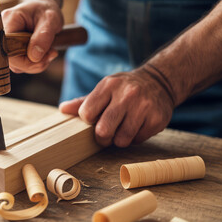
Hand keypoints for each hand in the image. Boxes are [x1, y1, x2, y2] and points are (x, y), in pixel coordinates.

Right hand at [1, 0, 62, 73]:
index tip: (43, 57)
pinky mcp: (11, 49)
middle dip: (32, 63)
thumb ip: (44, 36)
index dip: (23, 60)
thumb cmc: (46, 11)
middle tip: (51, 54)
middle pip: (10, 59)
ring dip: (34, 64)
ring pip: (15, 64)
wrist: (43, 9)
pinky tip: (42, 55)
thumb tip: (34, 57)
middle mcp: (3, 31)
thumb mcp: (51, 20)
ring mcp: (5, 42)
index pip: (8, 48)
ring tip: (49, 53)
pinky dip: (32, 64)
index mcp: (10, 20)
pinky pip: (19, 64)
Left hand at [59, 67, 174, 146]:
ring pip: (121, 140)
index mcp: (109, 85)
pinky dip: (135, 138)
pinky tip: (137, 126)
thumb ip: (83, 101)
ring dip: (119, 139)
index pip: (86, 113)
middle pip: (103, 130)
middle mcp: (127, 94)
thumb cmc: (124, 88)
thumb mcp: (105, 88)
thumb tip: (62, 109)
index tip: (95, 119)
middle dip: (101, 137)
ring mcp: (144, 107)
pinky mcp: (157, 119)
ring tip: (122, 129)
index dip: (89, 120)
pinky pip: (137, 140)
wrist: (159, 81)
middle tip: (105, 134)